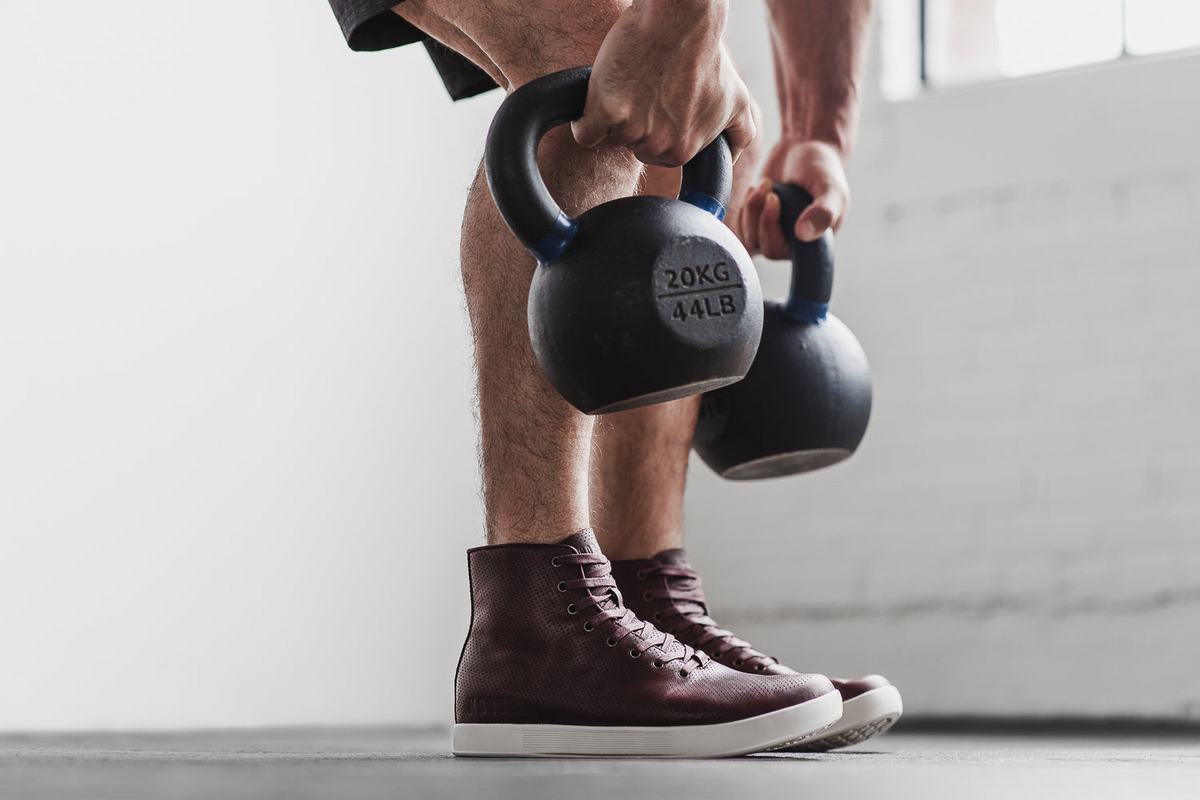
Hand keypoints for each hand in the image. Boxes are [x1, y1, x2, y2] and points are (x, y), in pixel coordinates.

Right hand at [571, 0, 755, 165]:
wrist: (681, 19)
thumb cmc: (705, 51)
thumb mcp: (735, 99)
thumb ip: (739, 132)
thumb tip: (735, 154)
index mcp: (687, 151)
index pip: (659, 153)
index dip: (659, 126)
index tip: (663, 103)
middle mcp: (663, 148)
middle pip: (633, 146)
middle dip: (637, 122)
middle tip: (648, 86)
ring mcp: (634, 132)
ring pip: (610, 135)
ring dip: (613, 114)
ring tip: (633, 80)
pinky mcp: (606, 113)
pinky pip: (584, 133)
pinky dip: (584, 120)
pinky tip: (600, 96)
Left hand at [735, 139, 848, 257]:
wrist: (806, 148)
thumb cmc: (823, 168)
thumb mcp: (829, 187)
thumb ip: (823, 212)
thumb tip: (803, 235)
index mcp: (816, 242)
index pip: (789, 254)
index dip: (773, 231)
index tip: (774, 199)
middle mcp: (795, 243)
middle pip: (767, 248)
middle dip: (762, 218)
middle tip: (770, 191)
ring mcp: (776, 235)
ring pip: (752, 239)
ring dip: (752, 211)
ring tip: (765, 184)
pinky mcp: (760, 224)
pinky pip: (743, 230)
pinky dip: (746, 209)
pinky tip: (756, 190)